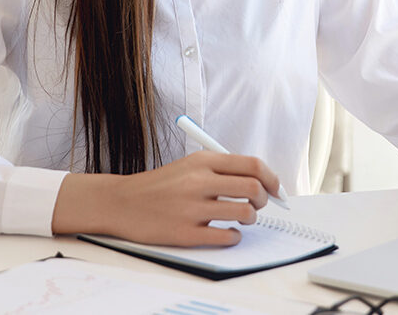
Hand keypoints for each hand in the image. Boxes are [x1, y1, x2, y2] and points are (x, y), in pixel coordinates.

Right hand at [51, 151, 281, 245]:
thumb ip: (222, 170)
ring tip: (241, 218)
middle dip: (264, 200)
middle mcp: (198, 181)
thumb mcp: (189, 165)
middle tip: (258, 204)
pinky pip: (226, 237)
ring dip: (250, 218)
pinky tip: (227, 233)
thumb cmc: (161, 185)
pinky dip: (234, 237)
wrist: (122, 202)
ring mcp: (191, 208)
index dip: (271, 178)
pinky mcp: (184, 233)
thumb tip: (261, 182)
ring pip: (244, 213)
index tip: (275, 188)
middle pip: (253, 188)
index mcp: (202, 161)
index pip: (252, 165)